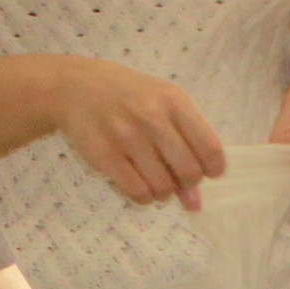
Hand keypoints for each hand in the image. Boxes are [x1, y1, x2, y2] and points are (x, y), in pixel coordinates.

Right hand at [44, 60, 227, 205]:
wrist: (77, 87)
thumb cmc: (129, 96)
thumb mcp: (161, 106)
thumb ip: (184, 144)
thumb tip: (194, 201)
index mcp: (174, 101)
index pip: (209, 147)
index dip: (213, 169)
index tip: (207, 174)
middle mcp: (152, 116)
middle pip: (188, 172)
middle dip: (187, 184)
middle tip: (176, 179)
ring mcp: (127, 135)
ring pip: (163, 186)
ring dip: (164, 193)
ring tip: (156, 183)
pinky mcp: (105, 154)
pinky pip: (137, 191)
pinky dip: (144, 197)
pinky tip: (140, 186)